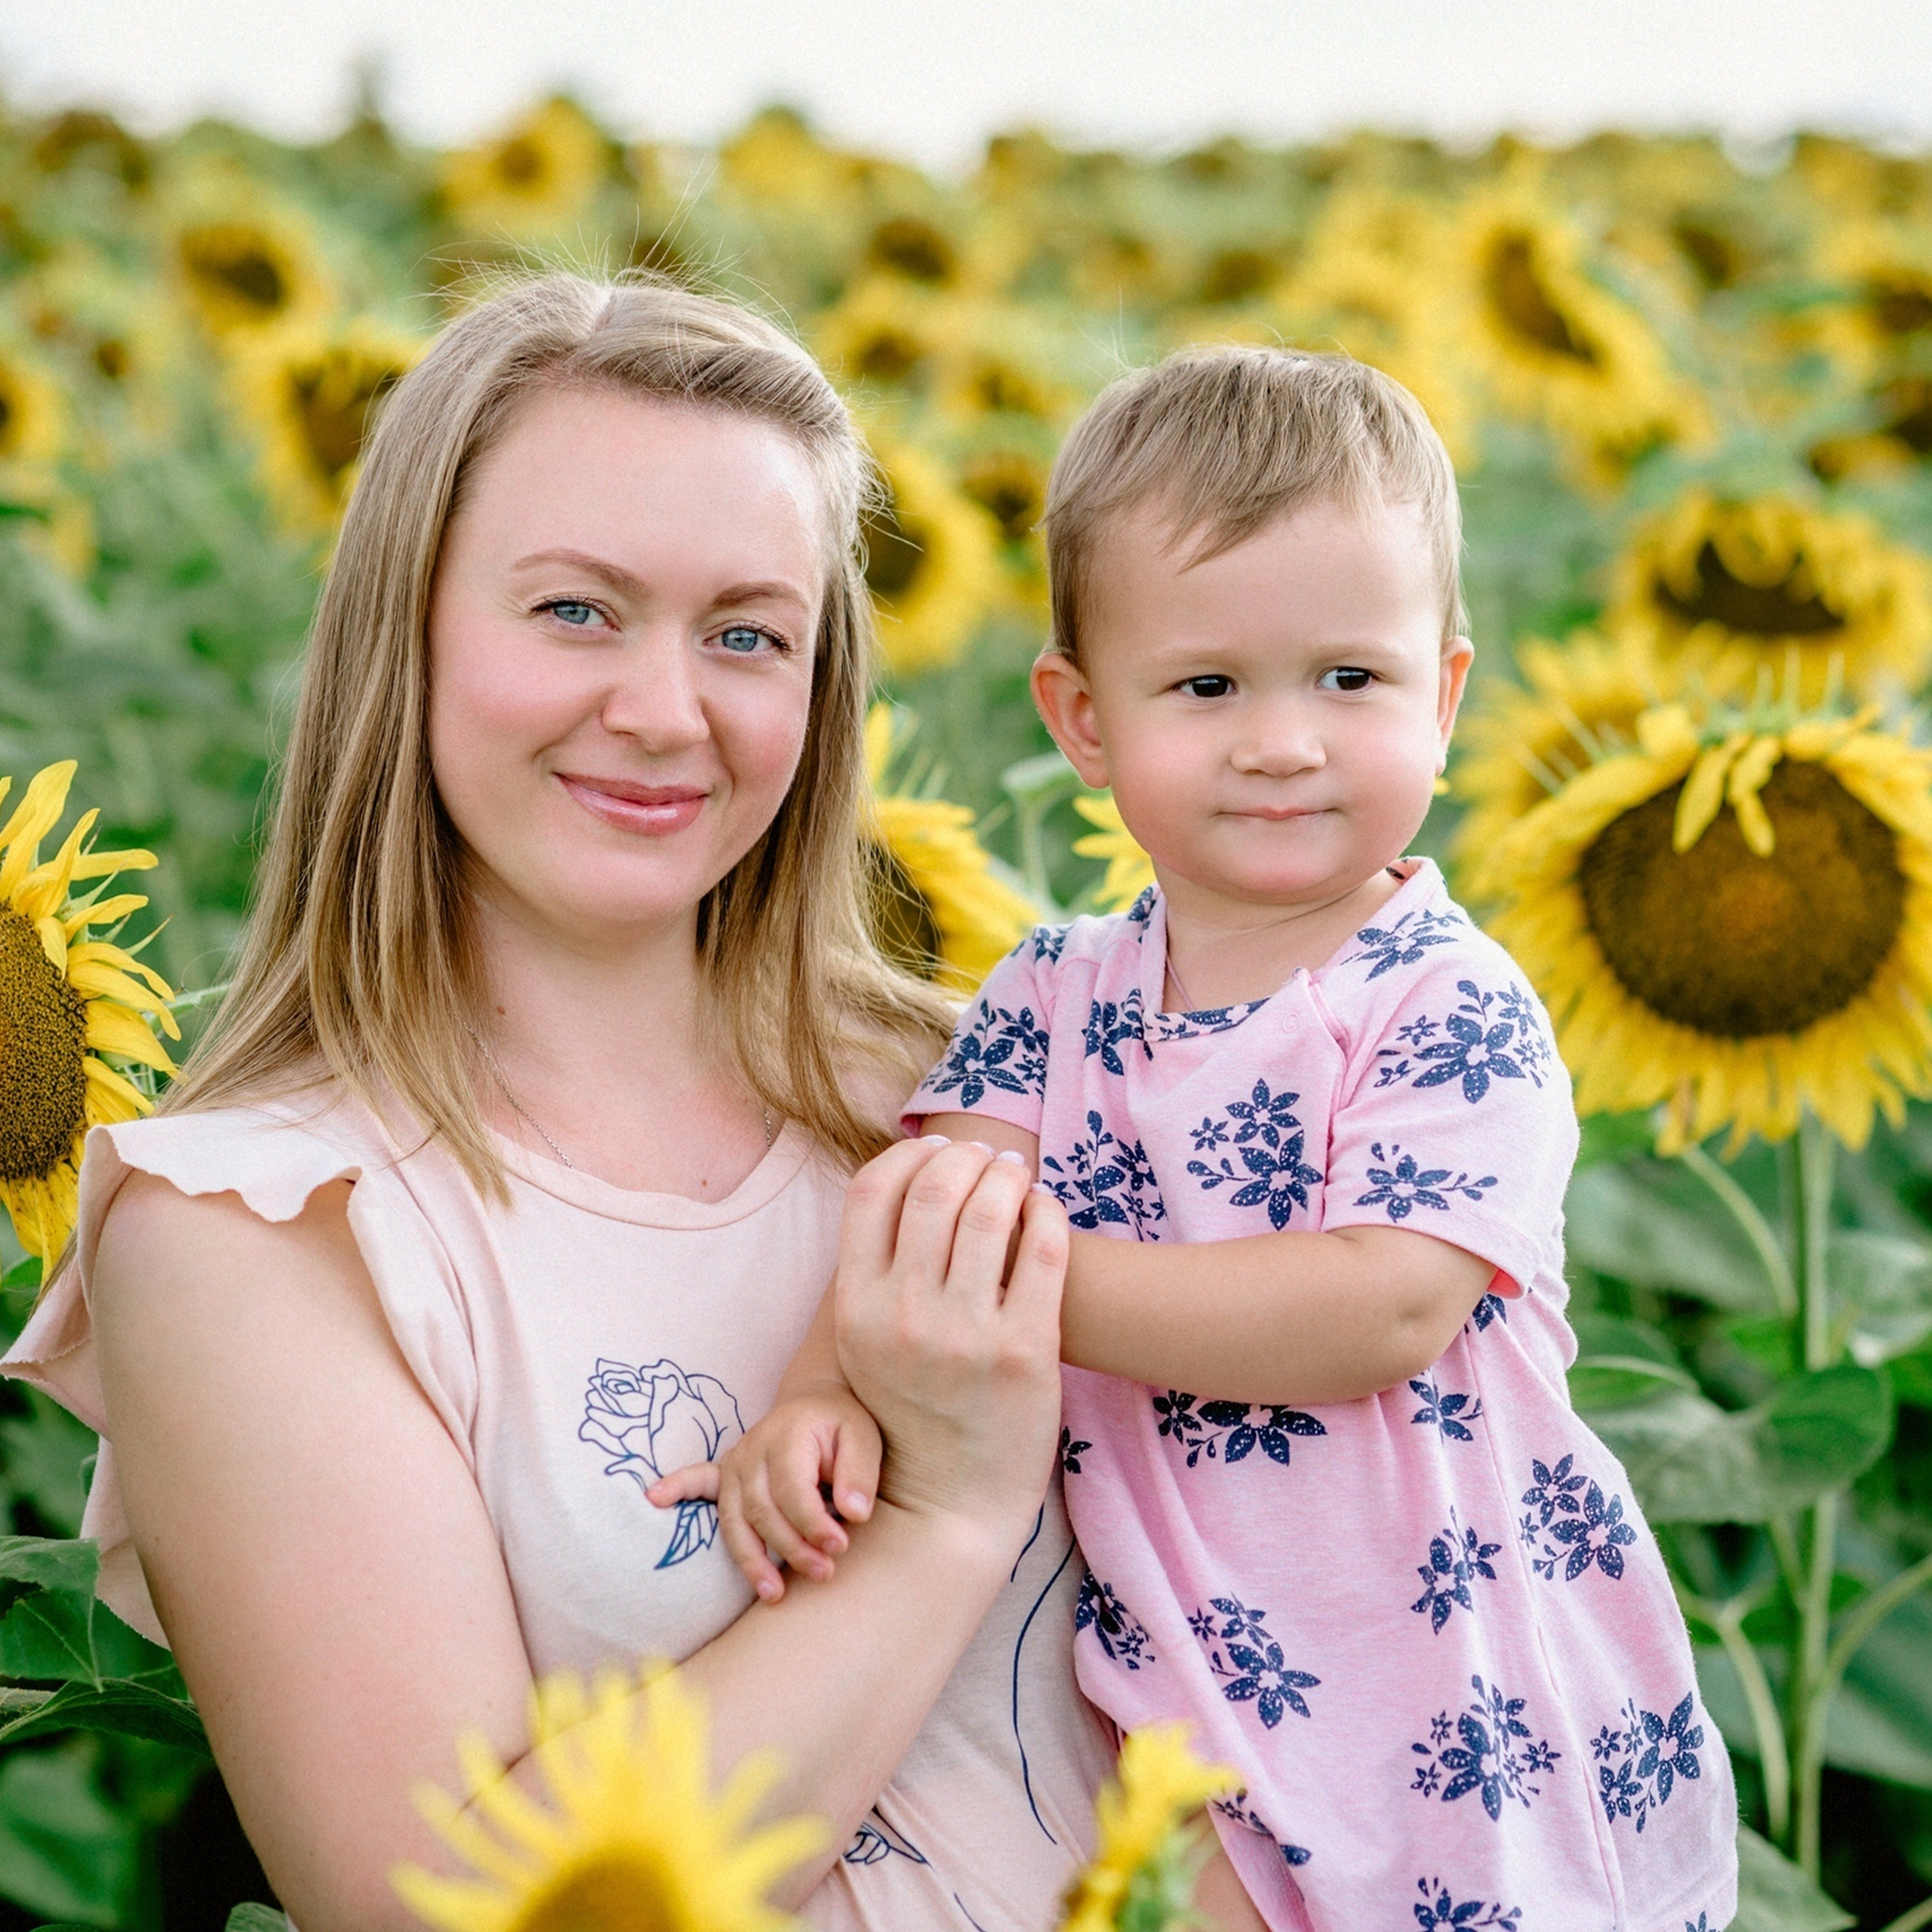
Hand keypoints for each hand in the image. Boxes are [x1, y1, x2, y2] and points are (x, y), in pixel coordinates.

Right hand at [649, 1384, 882, 1602]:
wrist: (818, 1405)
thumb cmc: (842, 1427)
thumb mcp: (864, 1441)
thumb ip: (859, 1475)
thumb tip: (854, 1513)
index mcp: (788, 1435)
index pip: (793, 1490)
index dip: (814, 1523)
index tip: (839, 1547)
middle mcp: (753, 1448)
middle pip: (763, 1510)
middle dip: (791, 1548)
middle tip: (824, 1573)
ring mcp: (735, 1461)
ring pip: (735, 1518)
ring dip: (752, 1559)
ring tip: (774, 1594)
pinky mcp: (725, 1473)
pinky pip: (696, 1481)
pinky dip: (676, 1488)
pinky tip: (655, 1497)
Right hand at [833, 1138, 1067, 1545]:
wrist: (953, 1499)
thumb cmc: (913, 1407)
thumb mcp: (865, 1342)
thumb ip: (875, 1270)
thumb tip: (905, 1178)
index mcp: (857, 1309)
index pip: (872, 1192)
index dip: (908, 1155)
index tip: (936, 1149)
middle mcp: (905, 1318)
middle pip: (934, 1188)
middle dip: (966, 1157)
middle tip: (988, 1157)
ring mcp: (967, 1336)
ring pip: (990, 1208)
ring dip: (1007, 1176)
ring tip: (1017, 1177)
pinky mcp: (1027, 1351)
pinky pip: (1042, 1249)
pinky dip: (1046, 1212)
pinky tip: (1044, 1211)